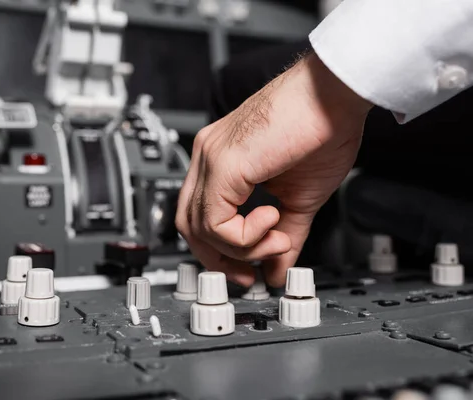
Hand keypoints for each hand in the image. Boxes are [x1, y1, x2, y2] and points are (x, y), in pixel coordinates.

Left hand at [175, 53, 372, 286]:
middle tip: (250, 274)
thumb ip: (282, 236)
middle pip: (189, 225)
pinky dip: (242, 236)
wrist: (337, 94)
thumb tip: (276, 270)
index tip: (248, 270)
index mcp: (221, 161)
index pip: (199, 217)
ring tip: (278, 238)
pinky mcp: (223, 163)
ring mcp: (211, 157)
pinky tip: (271, 220)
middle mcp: (208, 157)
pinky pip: (214, 221)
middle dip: (219, 258)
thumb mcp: (299, 200)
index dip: (219, 251)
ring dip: (241, 248)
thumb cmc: (322, 130)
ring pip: (198, 227)